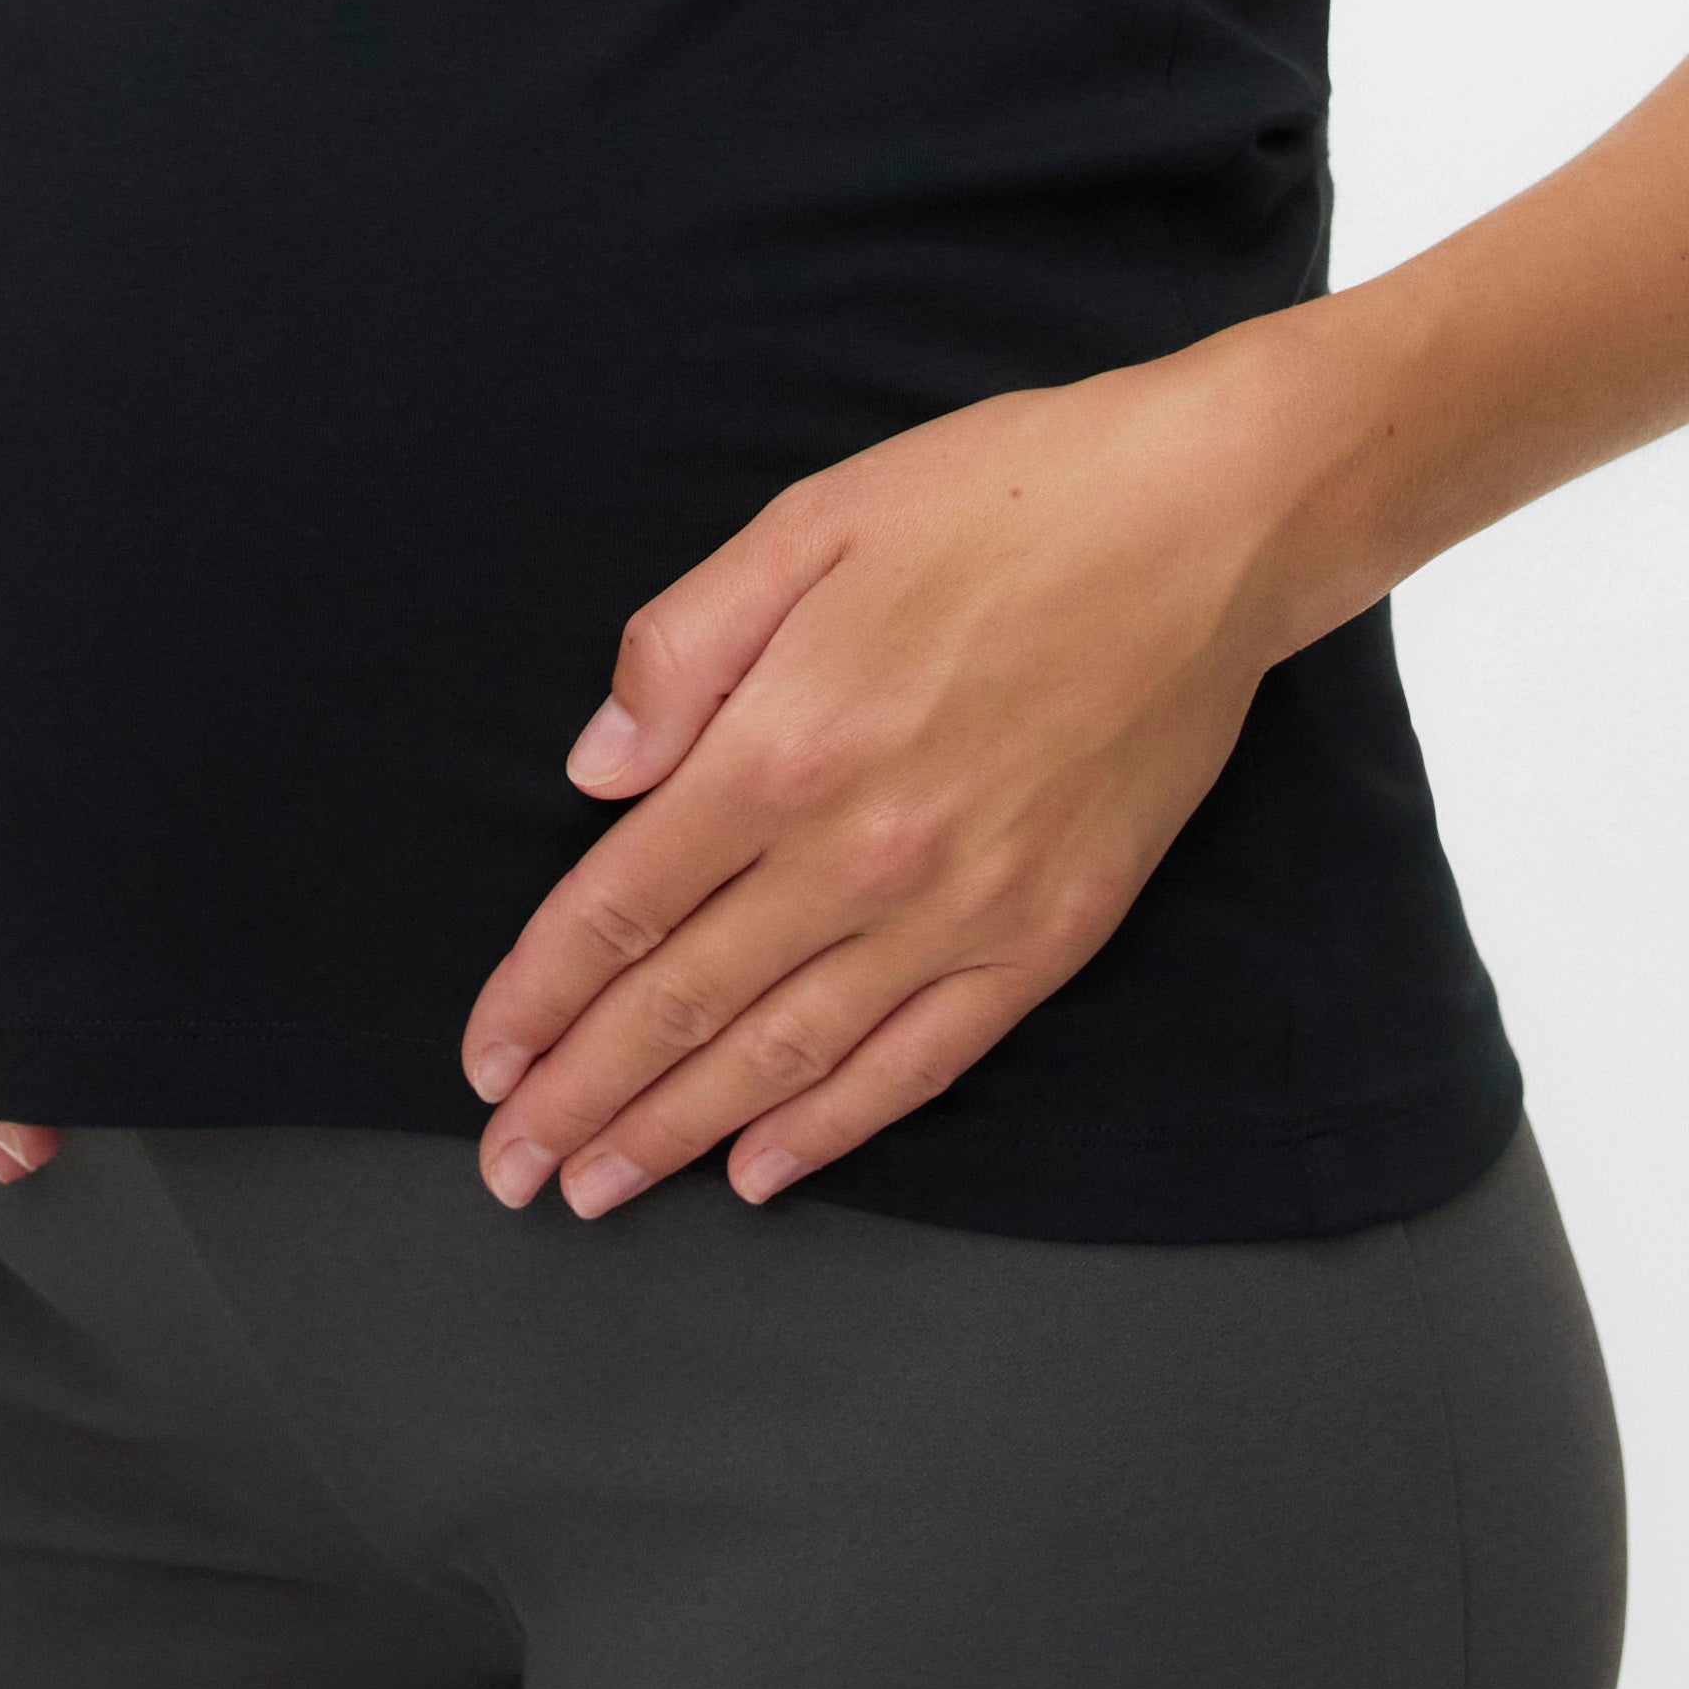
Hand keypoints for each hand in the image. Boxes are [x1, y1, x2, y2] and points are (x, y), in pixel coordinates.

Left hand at [452, 331, 1314, 1216]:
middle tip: (510, 1174)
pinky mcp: (1051, 935)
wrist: (1205, 521)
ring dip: (679, 1133)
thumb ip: (683, 648)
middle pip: (684, 1005)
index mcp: (782, 745)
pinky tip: (765, 1171)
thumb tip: (595, 771)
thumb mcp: (808, 521)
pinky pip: (919, 1060)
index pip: (621, 908)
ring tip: (599, 1190)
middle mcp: (859, 852)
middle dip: (582, 1100)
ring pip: (787, 1055)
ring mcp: (962, 908)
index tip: (484, 1063)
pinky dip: (835, 1126)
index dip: (538, 997)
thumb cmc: (1001, 497)